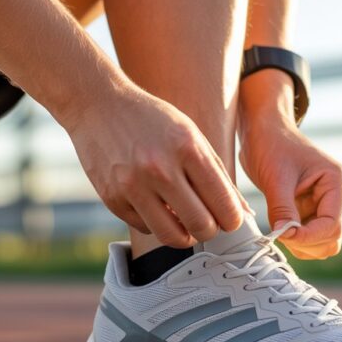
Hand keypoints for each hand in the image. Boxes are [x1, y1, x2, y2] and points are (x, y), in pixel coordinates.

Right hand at [66, 91, 249, 247]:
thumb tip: (242, 213)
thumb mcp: (191, 135)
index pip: (223, 204)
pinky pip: (145, 228)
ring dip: (184, 235)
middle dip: (209, 230)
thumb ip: (217, 175)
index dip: (232, 219)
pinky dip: (155, 222)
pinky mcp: (112, 199)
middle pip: (201, 226)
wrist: (98, 105)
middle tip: (206, 221)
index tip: (228, 218)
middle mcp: (160, 168)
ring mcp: (133, 186)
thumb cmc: (152, 120)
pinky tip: (154, 204)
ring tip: (183, 221)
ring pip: (172, 237)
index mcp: (187, 148)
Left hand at [239, 118, 341, 258]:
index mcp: (337, 182)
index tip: (283, 236)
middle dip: (305, 242)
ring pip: (322, 243)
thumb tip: (285, 235)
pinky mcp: (311, 211)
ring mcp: (325, 205)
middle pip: (331, 238)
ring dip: (300, 244)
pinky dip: (295, 239)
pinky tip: (280, 225)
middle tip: (279, 231)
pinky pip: (309, 237)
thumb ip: (282, 209)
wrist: (264, 133)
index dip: (309, 236)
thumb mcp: (275, 178)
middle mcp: (337, 196)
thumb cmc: (272, 145)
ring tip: (278, 226)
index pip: (333, 224)